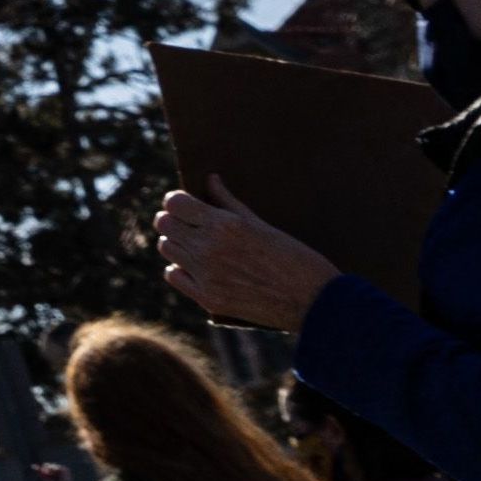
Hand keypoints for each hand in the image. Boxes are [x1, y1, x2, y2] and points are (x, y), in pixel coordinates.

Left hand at [157, 176, 342, 326]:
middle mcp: (210, 248)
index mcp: (225, 225)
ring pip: (166, 248)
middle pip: (164, 224)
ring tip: (196, 245)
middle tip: (190, 224)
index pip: (174, 203)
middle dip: (175, 220)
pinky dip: (181, 269)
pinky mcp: (208, 299)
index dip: (177, 201)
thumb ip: (228, 202)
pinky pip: (173, 275)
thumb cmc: (295, 257)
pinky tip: (198, 268)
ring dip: (177, 243)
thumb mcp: (262, 224)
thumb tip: (209, 178)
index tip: (187, 205)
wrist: (315, 302)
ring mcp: (207, 275)